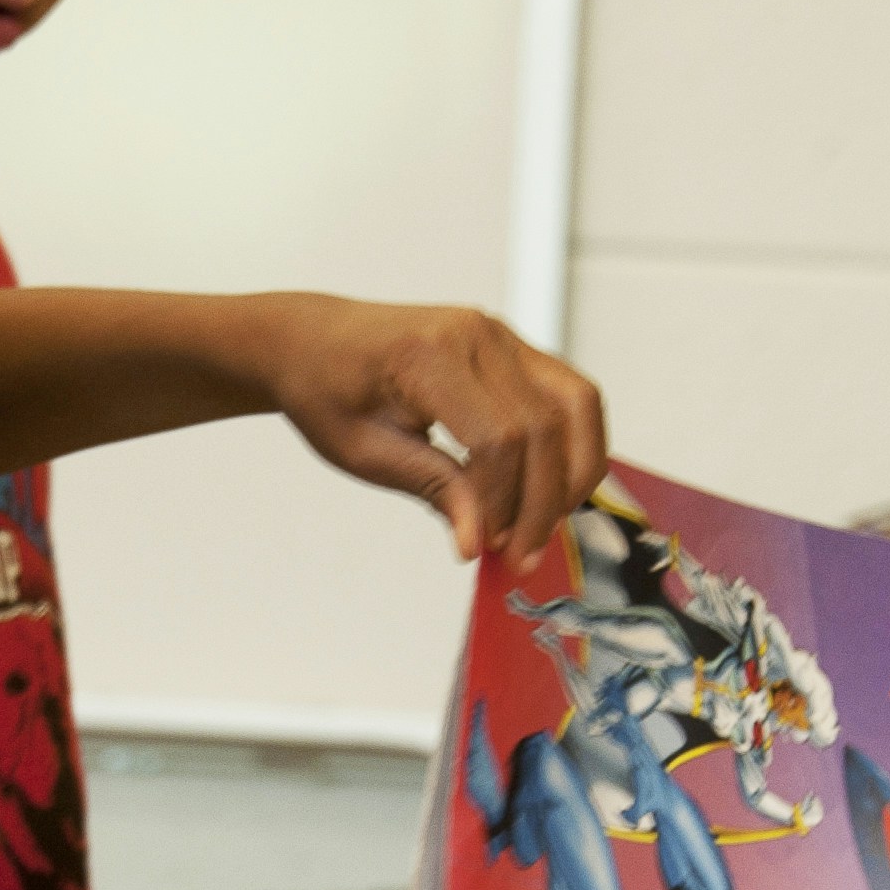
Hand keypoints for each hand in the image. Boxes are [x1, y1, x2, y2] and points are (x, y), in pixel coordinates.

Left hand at [240, 295, 609, 564]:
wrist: (312, 340)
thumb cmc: (328, 389)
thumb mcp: (365, 452)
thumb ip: (431, 487)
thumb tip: (477, 540)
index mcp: (429, 357)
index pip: (498, 437)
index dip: (503, 500)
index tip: (487, 543)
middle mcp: (477, 336)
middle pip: (546, 424)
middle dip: (544, 499)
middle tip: (522, 552)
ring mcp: (501, 336)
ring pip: (577, 403)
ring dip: (575, 471)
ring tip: (545, 524)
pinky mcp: (514, 348)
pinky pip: (568, 395)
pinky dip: (571, 445)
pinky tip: (547, 488)